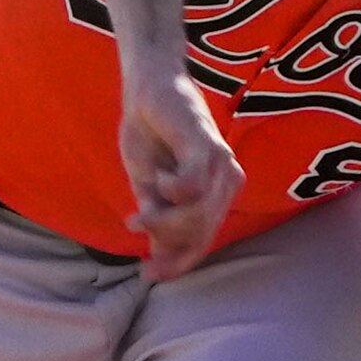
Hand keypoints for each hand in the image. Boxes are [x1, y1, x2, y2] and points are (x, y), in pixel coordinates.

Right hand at [115, 57, 240, 279]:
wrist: (146, 84)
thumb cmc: (149, 131)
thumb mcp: (148, 184)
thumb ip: (158, 215)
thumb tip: (159, 253)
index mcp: (217, 190)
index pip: (204, 238)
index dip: (179, 262)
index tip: (148, 275)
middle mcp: (226, 177)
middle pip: (201, 231)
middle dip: (167, 242)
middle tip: (134, 229)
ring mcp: (220, 161)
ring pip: (197, 214)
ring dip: (162, 220)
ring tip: (137, 213)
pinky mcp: (205, 143)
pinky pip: (192, 187)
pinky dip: (169, 190)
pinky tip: (156, 179)